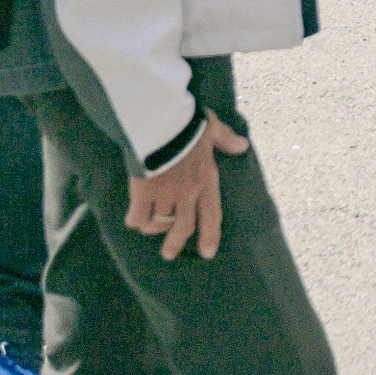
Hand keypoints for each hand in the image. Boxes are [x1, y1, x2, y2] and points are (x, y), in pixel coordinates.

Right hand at [125, 111, 248, 261]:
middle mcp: (188, 192)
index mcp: (206, 179)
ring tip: (149, 227)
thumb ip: (225, 138)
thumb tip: (243, 145)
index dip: (210, 236)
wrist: (162, 121)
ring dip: (153, 227)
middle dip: (175, 243)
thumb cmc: (187, 123)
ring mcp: (165, 195)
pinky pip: (138, 217)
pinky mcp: (143, 193)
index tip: (207, 253)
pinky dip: (135, 219)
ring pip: (158, 223)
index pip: (212, 214)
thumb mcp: (212, 127)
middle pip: (183, 227)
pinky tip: (132, 218)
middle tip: (169, 254)